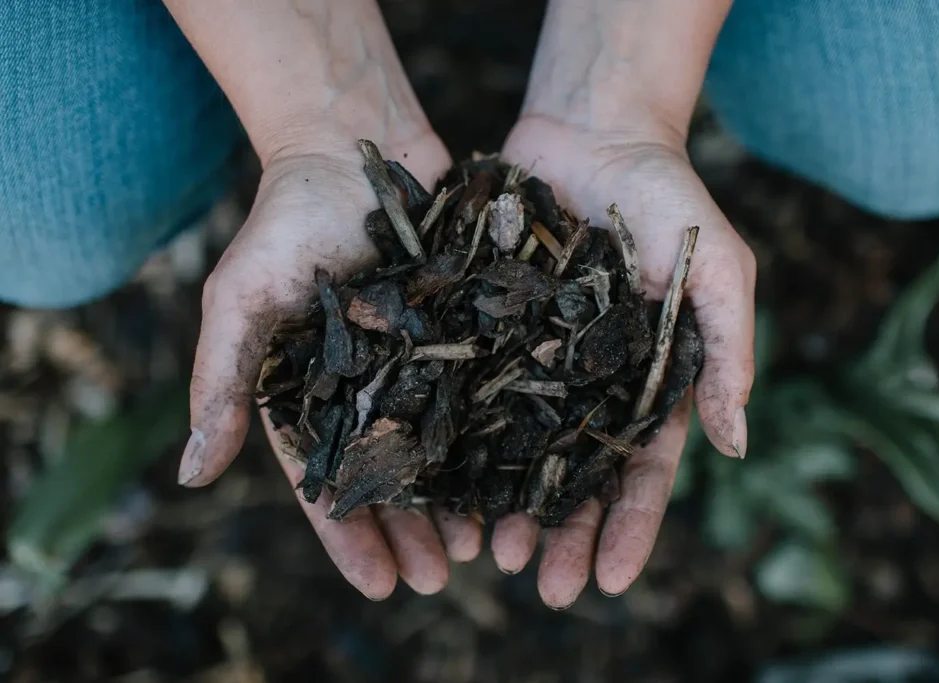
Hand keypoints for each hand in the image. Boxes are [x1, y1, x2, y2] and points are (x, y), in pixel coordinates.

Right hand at [177, 133, 483, 598]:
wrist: (354, 145)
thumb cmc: (286, 220)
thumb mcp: (242, 299)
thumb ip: (220, 381)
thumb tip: (189, 476)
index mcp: (314, 394)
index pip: (330, 481)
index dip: (351, 537)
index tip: (381, 586)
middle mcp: (371, 388)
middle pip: (395, 477)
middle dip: (417, 531)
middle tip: (446, 579)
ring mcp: (425, 361)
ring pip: (447, 446)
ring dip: (465, 499)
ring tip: (490, 546)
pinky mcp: (470, 329)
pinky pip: (490, 392)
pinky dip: (503, 435)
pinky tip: (525, 473)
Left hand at [495, 115, 756, 607]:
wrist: (594, 130)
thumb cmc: (669, 196)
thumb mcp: (718, 268)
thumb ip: (729, 352)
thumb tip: (737, 445)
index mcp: (649, 382)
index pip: (645, 470)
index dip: (631, 527)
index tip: (609, 580)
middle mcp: (590, 383)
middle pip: (577, 476)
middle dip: (563, 534)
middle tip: (540, 587)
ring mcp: (536, 361)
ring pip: (519, 449)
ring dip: (508, 506)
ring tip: (489, 554)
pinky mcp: (489, 331)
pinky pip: (472, 393)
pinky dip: (461, 442)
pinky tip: (443, 484)